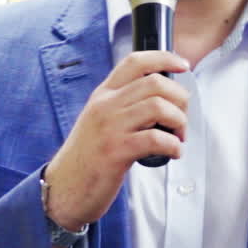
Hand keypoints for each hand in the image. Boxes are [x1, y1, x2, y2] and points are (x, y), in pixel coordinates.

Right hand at [42, 49, 189, 227]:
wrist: (64, 188)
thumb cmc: (87, 159)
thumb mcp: (99, 122)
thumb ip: (122, 106)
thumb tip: (161, 100)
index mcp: (102, 95)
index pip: (134, 62)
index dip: (164, 58)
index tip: (183, 65)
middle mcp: (105, 106)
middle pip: (155, 83)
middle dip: (180, 99)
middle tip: (182, 120)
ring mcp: (110, 128)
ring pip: (158, 106)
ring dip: (179, 122)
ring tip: (178, 138)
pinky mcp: (116, 151)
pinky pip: (156, 139)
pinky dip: (173, 145)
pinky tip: (173, 153)